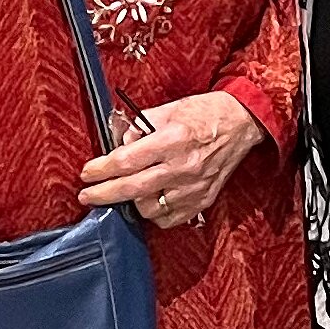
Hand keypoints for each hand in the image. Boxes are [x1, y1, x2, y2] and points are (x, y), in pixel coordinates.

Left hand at [79, 91, 264, 227]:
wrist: (242, 122)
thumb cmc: (206, 113)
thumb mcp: (169, 109)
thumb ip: (141, 126)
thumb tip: (120, 143)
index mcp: (173, 139)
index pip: (127, 160)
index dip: (102, 169)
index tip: (87, 173)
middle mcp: (184, 166)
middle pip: (133, 188)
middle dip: (104, 194)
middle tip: (87, 195)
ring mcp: (194, 187)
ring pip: (150, 209)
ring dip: (132, 203)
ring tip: (127, 192)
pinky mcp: (203, 199)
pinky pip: (170, 219)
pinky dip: (155, 213)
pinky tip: (150, 200)